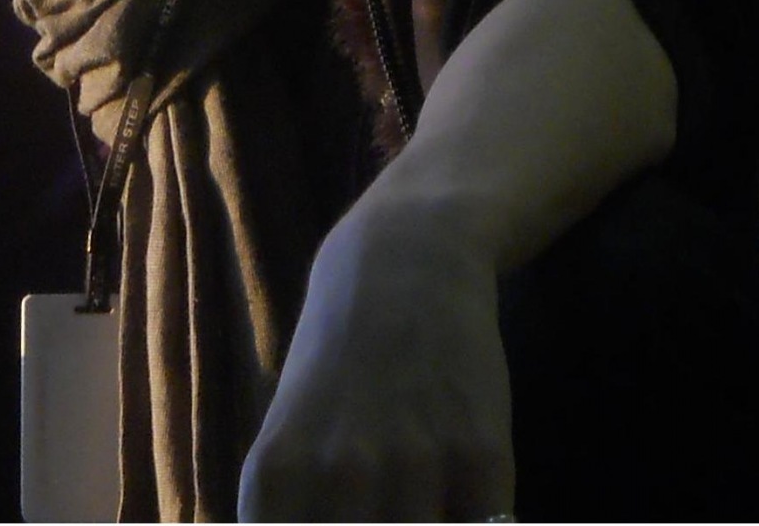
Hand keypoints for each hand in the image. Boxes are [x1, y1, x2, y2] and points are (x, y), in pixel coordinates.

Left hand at [238, 186, 514, 521]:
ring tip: (419, 514)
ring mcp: (414, 467)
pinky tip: (464, 512)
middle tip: (391, 525)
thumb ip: (291, 523)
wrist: (405, 259)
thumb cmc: (338, 365)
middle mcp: (338, 477)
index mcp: (276, 480)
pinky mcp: (482, 457)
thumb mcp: (290, 444)